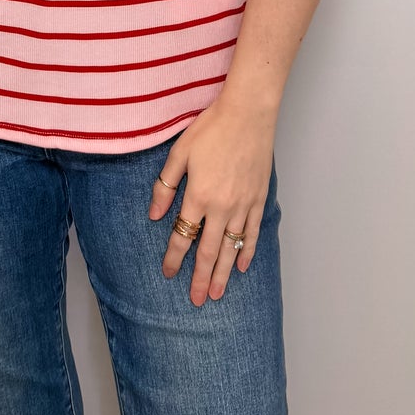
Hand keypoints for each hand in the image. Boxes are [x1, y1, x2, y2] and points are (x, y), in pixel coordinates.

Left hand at [148, 90, 276, 304]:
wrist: (248, 113)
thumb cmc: (211, 128)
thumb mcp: (179, 153)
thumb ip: (165, 186)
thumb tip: (155, 215)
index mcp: (198, 196)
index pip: (183, 236)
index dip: (175, 258)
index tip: (169, 274)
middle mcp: (222, 206)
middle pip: (209, 251)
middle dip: (200, 278)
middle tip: (195, 301)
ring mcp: (243, 204)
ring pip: (232, 248)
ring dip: (223, 273)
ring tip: (216, 294)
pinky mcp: (259, 198)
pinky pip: (252, 232)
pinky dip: (247, 251)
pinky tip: (242, 266)